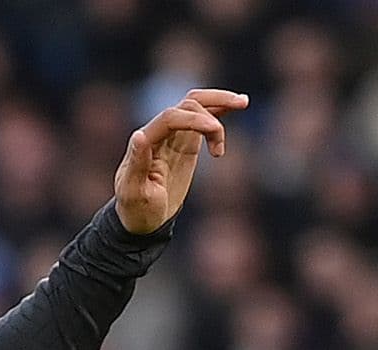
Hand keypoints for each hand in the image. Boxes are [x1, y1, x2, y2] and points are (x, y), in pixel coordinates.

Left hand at [113, 89, 244, 233]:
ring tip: (243, 103)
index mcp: (145, 142)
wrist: (142, 220)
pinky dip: (218, 113)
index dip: (194, 119)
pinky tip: (235, 109)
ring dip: (219, 101)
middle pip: (187, 104)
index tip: (216, 128)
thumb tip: (139, 135)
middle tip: (240, 105)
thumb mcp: (134, 192)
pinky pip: (201, 121)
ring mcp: (173, 136)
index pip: (170, 118)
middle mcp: (159, 133)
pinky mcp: (185, 143)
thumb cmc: (136, 209)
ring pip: (196, 107)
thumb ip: (137, 163)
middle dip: (213, 103)